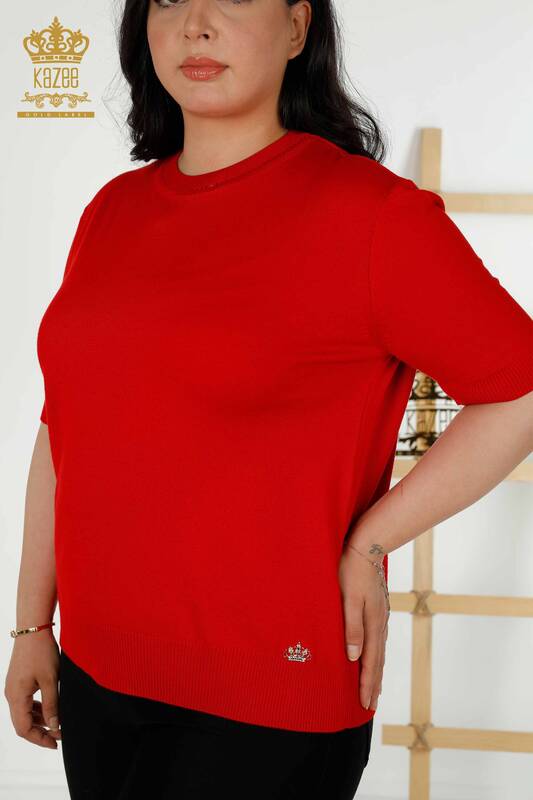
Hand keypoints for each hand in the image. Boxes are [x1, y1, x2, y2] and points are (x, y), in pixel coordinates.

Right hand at [4, 632, 61, 748]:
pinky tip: (50, 708)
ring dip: (39, 720)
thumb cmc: (41, 652)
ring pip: (24, 712)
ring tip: (57, 723)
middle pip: (23, 723)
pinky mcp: (18, 681)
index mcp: (16, 697)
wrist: (33, 629)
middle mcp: (11, 694)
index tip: (55, 743)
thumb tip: (54, 726)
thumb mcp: (51, 680)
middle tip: (60, 735)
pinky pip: (26, 701)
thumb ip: (52, 704)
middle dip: (41, 731)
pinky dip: (37, 708)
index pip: (24, 729)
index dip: (39, 739)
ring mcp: (13, 687)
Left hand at [337, 539, 389, 710]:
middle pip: (378, 661)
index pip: (370, 662)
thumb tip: (353, 657)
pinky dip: (376, 656)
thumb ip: (351, 627)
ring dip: (376, 672)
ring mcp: (380, 617)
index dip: (367, 684)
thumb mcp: (349, 598)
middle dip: (373, 684)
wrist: (367, 547)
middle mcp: (379, 624)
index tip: (365, 704)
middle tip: (369, 706)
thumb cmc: (352, 571)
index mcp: (372, 624)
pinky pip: (377, 641)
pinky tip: (373, 657)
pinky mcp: (377, 610)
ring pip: (379, 652)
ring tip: (374, 688)